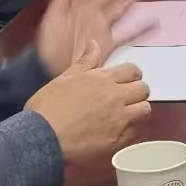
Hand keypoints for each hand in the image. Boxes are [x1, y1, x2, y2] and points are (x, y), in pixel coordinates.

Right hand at [24, 39, 151, 166]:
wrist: (41, 138)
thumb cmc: (47, 109)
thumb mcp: (64, 79)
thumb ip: (85, 62)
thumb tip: (94, 44)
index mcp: (102, 80)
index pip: (133, 70)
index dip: (131, 75)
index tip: (127, 81)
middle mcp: (114, 97)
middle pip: (143, 89)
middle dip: (137, 92)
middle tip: (127, 98)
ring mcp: (118, 120)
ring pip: (145, 110)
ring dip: (138, 111)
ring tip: (126, 115)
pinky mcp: (117, 141)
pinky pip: (136, 133)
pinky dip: (131, 131)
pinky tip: (118, 132)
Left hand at [35, 0, 155, 78]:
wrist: (52, 73)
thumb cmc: (49, 47)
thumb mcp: (51, 19)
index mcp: (76, 3)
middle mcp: (91, 11)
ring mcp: (101, 26)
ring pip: (121, 6)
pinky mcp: (108, 43)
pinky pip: (126, 33)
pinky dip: (140, 28)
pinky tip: (154, 21)